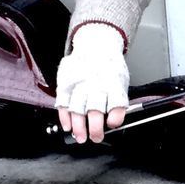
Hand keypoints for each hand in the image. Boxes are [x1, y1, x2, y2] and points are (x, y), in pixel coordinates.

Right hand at [55, 23, 129, 143]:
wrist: (95, 46)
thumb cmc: (110, 68)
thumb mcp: (121, 80)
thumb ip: (118, 99)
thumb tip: (116, 121)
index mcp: (113, 83)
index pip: (116, 101)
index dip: (115, 115)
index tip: (113, 124)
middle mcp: (95, 84)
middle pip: (94, 109)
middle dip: (95, 127)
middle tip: (96, 137)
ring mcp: (79, 84)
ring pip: (77, 109)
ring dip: (78, 126)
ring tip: (81, 137)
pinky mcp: (66, 84)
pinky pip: (63, 103)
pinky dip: (64, 116)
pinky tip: (68, 126)